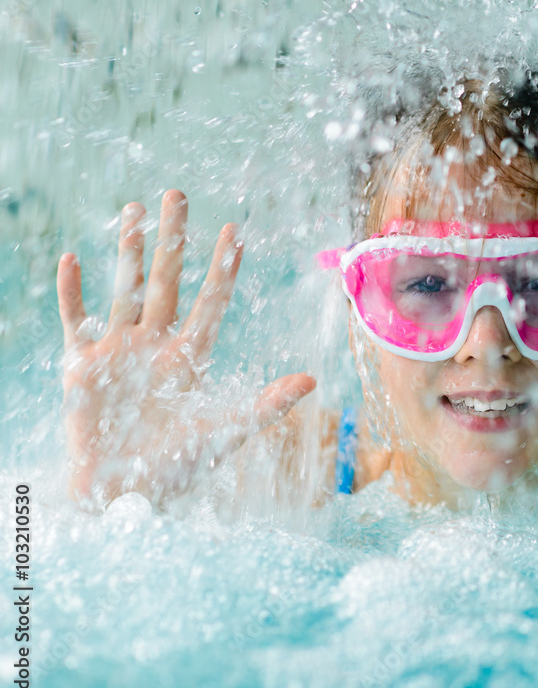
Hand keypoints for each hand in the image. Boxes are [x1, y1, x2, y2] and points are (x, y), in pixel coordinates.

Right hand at [57, 190, 315, 507]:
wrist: (124, 493)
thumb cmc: (176, 466)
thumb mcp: (227, 431)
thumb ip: (267, 404)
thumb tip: (314, 380)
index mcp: (190, 355)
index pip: (210, 301)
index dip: (221, 268)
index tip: (234, 230)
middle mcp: (156, 344)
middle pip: (165, 280)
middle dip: (171, 239)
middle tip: (176, 195)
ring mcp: (118, 350)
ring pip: (124, 288)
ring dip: (126, 250)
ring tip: (131, 210)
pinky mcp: (82, 364)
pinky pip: (77, 319)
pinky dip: (73, 292)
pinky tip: (73, 258)